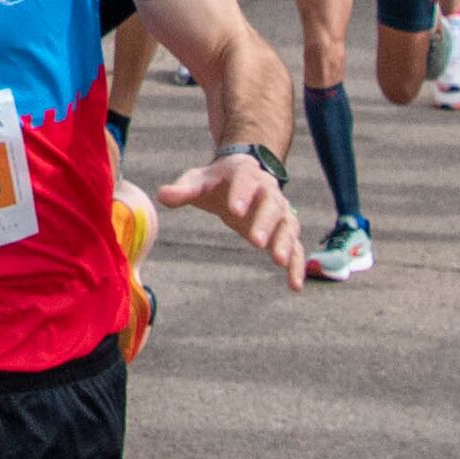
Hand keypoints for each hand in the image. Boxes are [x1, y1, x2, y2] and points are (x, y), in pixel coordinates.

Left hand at [152, 150, 304, 286]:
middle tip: (256, 242)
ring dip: (285, 242)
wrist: (240, 177)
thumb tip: (162, 195)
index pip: (246, 179)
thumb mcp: (197, 181)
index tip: (234, 212)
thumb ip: (183, 190)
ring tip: (279, 262)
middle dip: (265, 223)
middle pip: (272, 204)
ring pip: (288, 225)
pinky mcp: (283, 229)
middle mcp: (268, 189)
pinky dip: (297, 264)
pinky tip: (294, 285)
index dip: (242, 194)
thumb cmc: (215, 182)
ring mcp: (279, 210)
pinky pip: (295, 246)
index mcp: (245, 172)